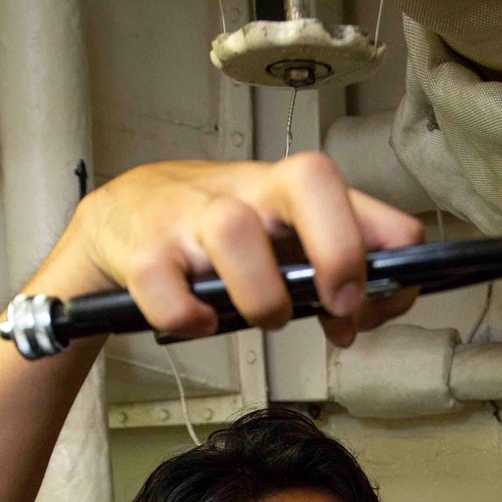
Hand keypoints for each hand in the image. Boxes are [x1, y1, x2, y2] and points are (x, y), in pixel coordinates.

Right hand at [44, 155, 423, 347]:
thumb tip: (372, 313)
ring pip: (235, 232)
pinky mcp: (142, 251)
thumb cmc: (214, 234)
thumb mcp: (278, 239)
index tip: (381, 295)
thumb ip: (336, 272)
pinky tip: (198, 322)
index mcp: (286, 189)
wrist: (120, 219)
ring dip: (264, 296)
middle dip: (339, 248)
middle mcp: (245, 191)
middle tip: (340, 303)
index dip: (380, 242)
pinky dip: (188, 318)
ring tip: (265, 318)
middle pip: (308, 179)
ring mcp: (190, 215)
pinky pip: (168, 291)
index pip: (352, 190)